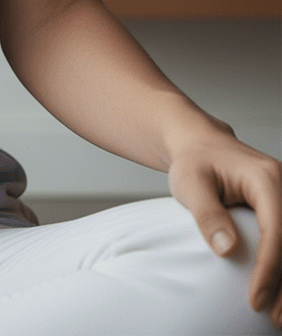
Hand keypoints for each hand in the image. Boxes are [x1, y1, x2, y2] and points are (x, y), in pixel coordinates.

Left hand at [168, 125, 281, 329]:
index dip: (270, 269)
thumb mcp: (189, 183)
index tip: (256, 300)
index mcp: (266, 178)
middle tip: (274, 320)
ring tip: (278, 318)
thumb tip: (227, 251)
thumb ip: (208, 215)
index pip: (277, 230)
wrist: (200, 144)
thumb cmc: (193, 162)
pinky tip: (280, 294)